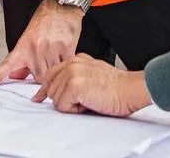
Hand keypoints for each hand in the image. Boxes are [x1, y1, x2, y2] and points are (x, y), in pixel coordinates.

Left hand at [0, 0, 81, 84]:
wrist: (61, 6)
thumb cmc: (45, 21)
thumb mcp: (29, 37)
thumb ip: (23, 60)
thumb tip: (15, 77)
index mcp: (23, 46)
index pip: (8, 63)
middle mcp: (35, 48)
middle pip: (38, 78)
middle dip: (43, 77)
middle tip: (48, 67)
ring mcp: (51, 48)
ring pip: (52, 74)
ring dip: (56, 71)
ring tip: (58, 58)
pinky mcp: (66, 48)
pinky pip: (65, 66)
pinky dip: (66, 66)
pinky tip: (66, 57)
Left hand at [33, 54, 151, 116]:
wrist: (130, 88)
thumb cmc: (117, 86)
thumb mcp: (93, 73)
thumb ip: (77, 76)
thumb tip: (61, 89)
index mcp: (76, 60)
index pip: (51, 74)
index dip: (45, 89)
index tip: (39, 97)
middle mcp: (71, 64)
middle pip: (51, 89)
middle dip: (65, 99)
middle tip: (85, 99)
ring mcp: (72, 73)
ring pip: (56, 99)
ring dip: (71, 105)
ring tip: (89, 99)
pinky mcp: (74, 86)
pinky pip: (62, 106)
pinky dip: (75, 110)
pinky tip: (89, 103)